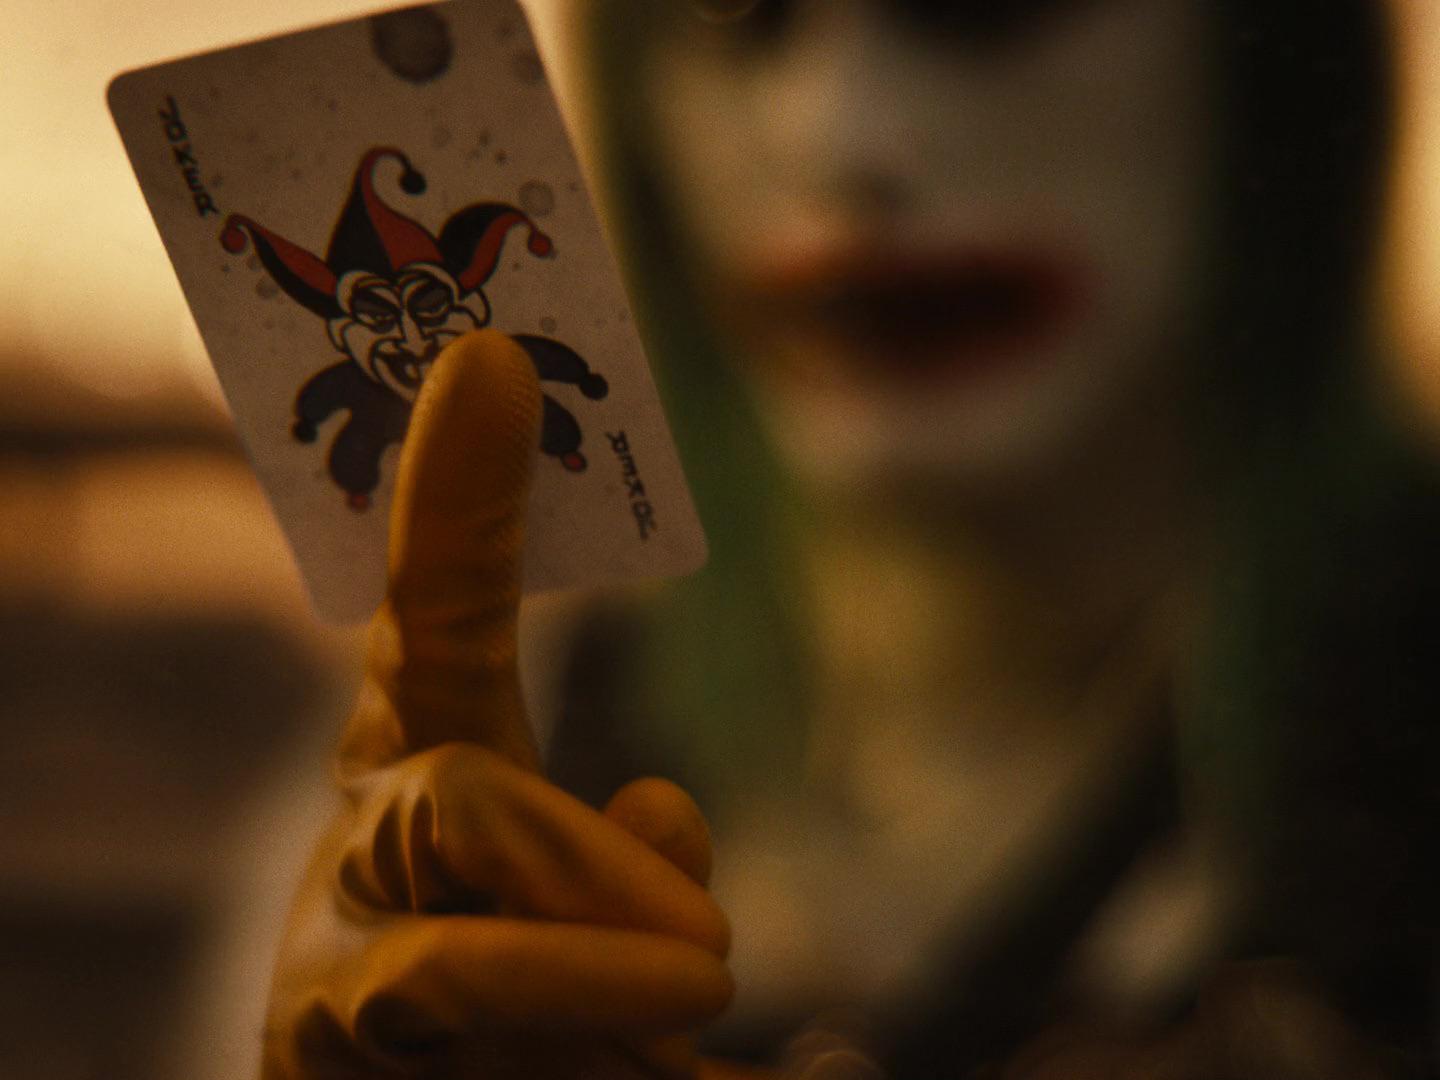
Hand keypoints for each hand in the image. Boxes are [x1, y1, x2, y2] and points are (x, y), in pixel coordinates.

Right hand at [262, 330, 734, 1078]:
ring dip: (591, 997)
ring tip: (688, 1018)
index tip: (493, 359)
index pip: (434, 625)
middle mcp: (362, 853)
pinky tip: (752, 1069)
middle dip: (575, 865)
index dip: (458, 504)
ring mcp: (331, 978)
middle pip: (452, 798)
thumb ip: (614, 851)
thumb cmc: (535, 1010)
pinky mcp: (321, 1066)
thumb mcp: (597, 905)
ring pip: (450, 967)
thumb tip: (656, 802)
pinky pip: (483, 1060)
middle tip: (706, 952)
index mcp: (419, 774)